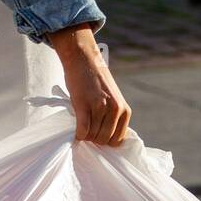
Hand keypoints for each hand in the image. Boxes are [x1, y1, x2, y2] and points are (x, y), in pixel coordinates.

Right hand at [48, 25, 130, 146]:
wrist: (83, 59)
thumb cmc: (95, 81)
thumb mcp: (112, 100)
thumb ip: (113, 118)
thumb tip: (106, 139)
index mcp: (124, 110)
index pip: (117, 140)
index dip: (105, 140)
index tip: (97, 133)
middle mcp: (115, 109)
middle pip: (103, 140)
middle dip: (93, 138)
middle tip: (86, 127)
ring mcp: (100, 107)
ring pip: (92, 136)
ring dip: (84, 134)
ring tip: (81, 123)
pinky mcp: (84, 105)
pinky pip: (82, 130)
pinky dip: (78, 133)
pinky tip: (75, 128)